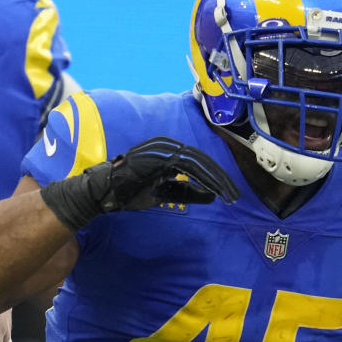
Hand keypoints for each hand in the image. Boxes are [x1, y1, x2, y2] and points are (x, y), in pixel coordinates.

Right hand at [40, 136, 239, 233]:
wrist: (106, 193)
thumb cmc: (131, 192)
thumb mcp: (165, 194)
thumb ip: (186, 193)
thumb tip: (212, 196)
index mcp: (167, 151)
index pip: (197, 161)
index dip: (214, 176)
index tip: (228, 192)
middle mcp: (166, 146)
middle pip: (202, 160)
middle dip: (220, 178)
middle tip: (235, 195)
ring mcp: (163, 149)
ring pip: (198, 162)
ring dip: (216, 179)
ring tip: (230, 195)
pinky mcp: (160, 157)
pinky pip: (188, 167)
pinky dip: (204, 179)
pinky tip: (216, 191)